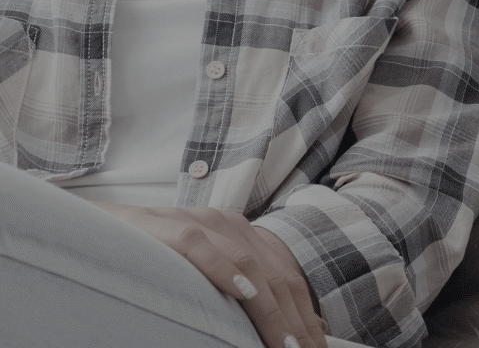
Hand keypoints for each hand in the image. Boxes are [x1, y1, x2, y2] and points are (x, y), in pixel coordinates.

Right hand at [93, 203, 326, 347]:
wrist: (92, 228)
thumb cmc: (147, 261)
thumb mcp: (200, 279)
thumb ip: (233, 298)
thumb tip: (273, 334)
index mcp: (240, 236)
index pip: (285, 278)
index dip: (305, 316)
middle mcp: (227, 225)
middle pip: (275, 275)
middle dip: (296, 322)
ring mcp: (198, 222)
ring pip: (248, 263)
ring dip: (272, 308)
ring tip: (288, 344)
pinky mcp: (167, 226)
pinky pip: (200, 245)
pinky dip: (224, 268)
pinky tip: (245, 292)